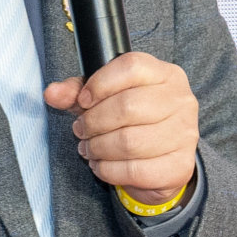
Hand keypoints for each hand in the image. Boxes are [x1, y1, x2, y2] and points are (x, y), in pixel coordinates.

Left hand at [44, 51, 198, 205]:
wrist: (162, 161)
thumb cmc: (134, 122)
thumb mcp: (105, 99)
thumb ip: (77, 92)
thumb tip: (52, 93)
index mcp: (165, 74)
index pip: (131, 66)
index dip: (99, 84)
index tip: (83, 101)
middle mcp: (180, 101)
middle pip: (128, 106)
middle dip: (94, 122)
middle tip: (81, 130)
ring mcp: (184, 134)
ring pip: (129, 141)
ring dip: (99, 148)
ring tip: (90, 148)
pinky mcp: (179, 166)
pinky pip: (134, 170)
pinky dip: (108, 170)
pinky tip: (102, 165)